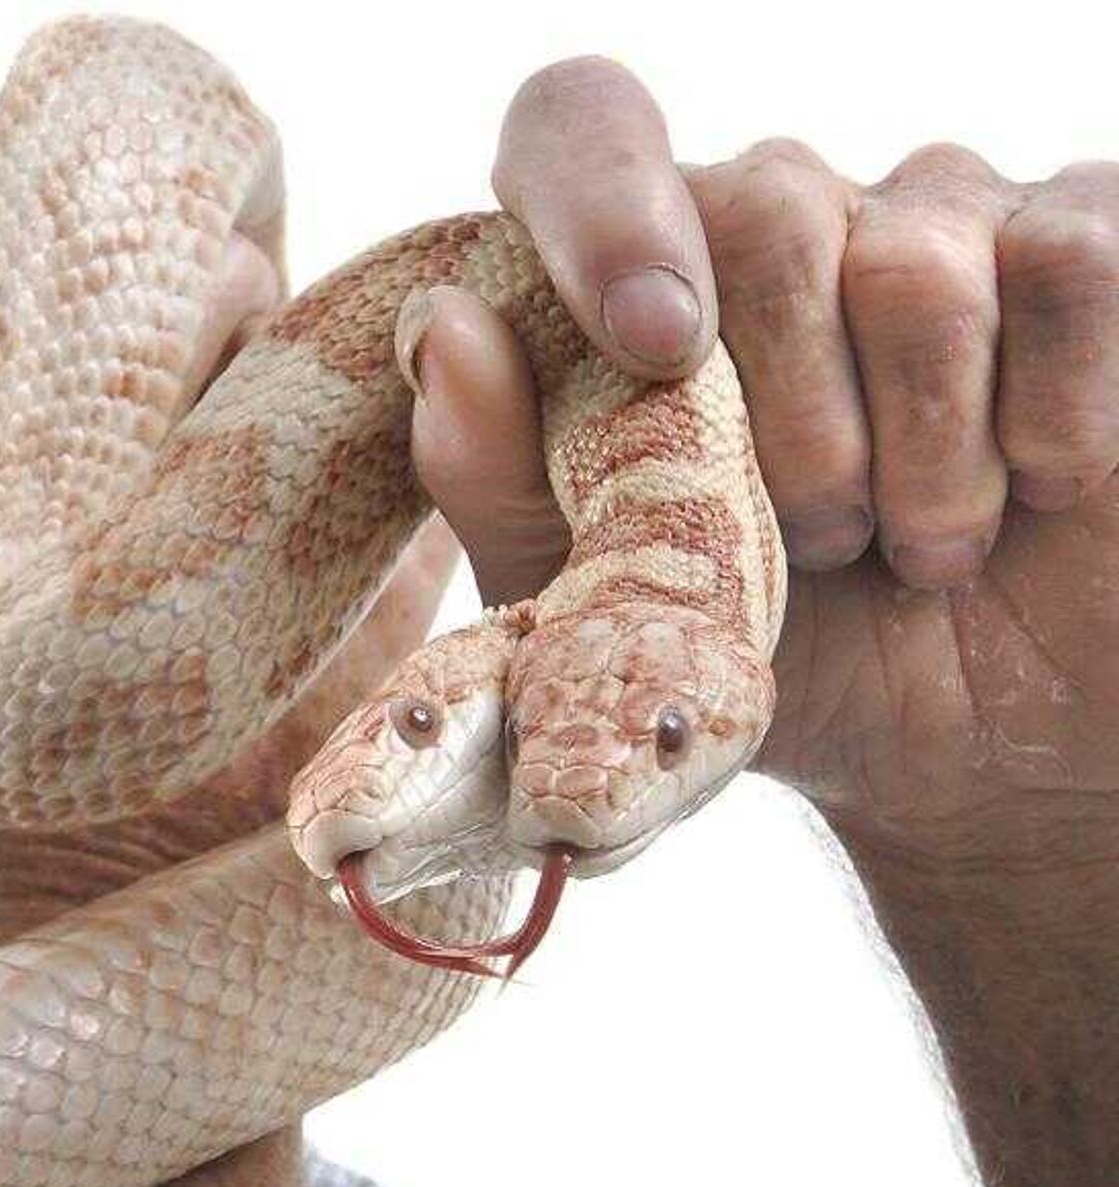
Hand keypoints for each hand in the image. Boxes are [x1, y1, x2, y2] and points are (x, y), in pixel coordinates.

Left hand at [405, 57, 1118, 875]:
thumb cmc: (785, 653)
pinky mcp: (1085, 242)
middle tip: (817, 541)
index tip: (654, 347)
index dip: (604, 209)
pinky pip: (1068, 269)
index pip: (583, 129)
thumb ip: (506, 479)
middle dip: (789, 422)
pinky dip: (1044, 422)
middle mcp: (784, 216)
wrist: (980, 739)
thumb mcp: (617, 604)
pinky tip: (1038, 487)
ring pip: (917, 262)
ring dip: (918, 457)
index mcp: (642, 277)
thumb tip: (450, 327)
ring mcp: (943, 215)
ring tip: (917, 548)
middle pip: (764, 207)